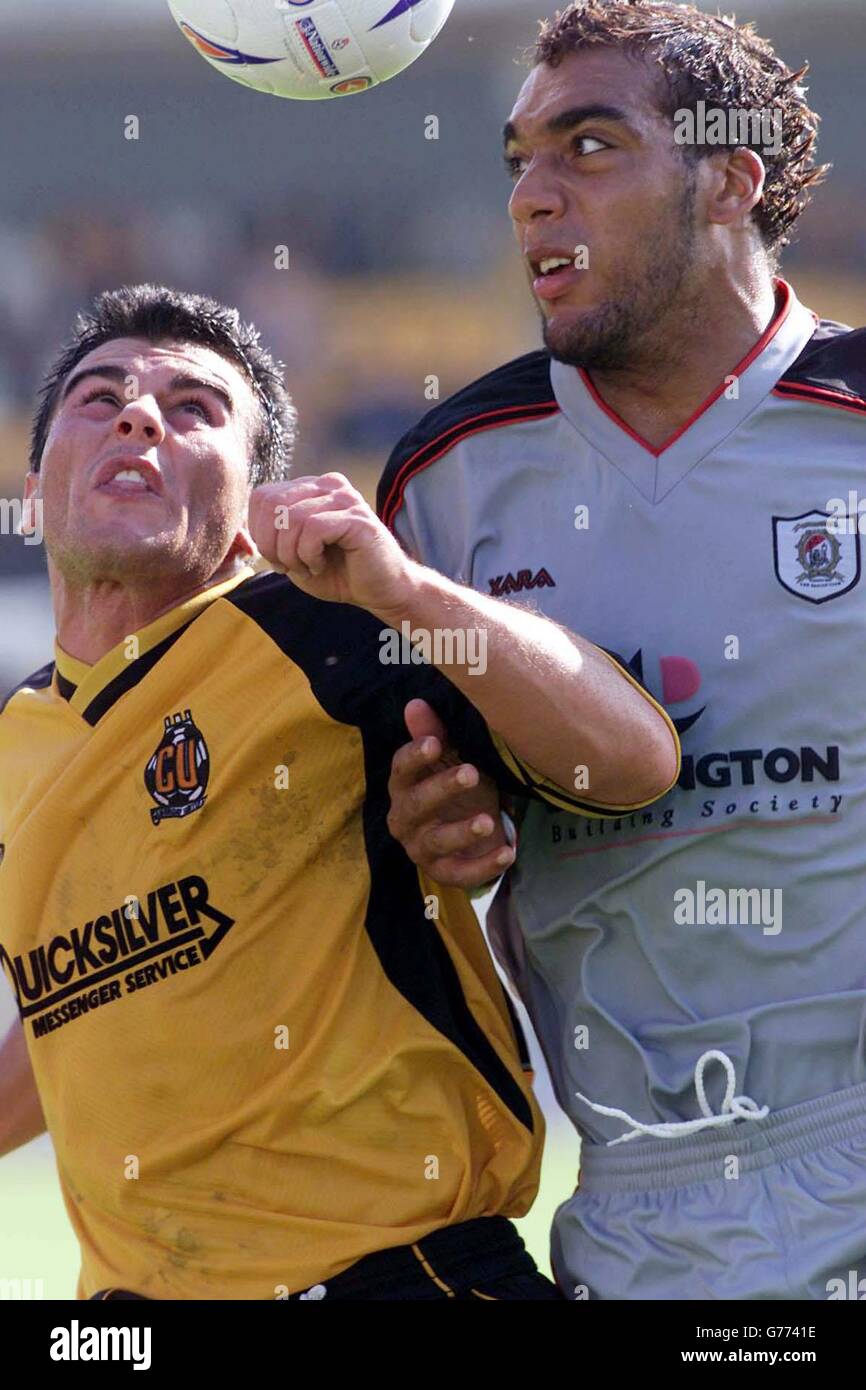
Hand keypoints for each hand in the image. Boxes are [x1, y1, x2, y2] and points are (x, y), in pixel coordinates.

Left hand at [249, 473, 414, 613]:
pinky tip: (320, 564)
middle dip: (271, 544)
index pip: (263, 496)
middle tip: (289, 566)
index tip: (278, 559)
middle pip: (273, 504)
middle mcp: (328, 485)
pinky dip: (308, 554)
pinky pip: (314, 528)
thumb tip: (242, 528)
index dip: (260, 532)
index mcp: (311, 488)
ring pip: (292, 517)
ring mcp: (345, 498)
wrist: (382, 591)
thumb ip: (271, 535)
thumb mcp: (293, 554)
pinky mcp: (357, 517)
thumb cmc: (338, 573)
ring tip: (308, 566)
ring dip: (291, 552)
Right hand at [386, 699, 515, 888]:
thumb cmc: (457, 791)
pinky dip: (484, 866)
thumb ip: (433, 735)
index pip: (401, 769)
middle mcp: (405, 819)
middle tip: (471, 772)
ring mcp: (421, 848)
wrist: (471, 834)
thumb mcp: (450, 761)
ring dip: (461, 832)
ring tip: (488, 820)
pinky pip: (461, 873)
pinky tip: (508, 853)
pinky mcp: (443, 872)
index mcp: (403, 787)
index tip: (435, 743)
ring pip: (437, 841)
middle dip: (442, 788)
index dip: (415, 756)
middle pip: (417, 804)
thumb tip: (416, 704)